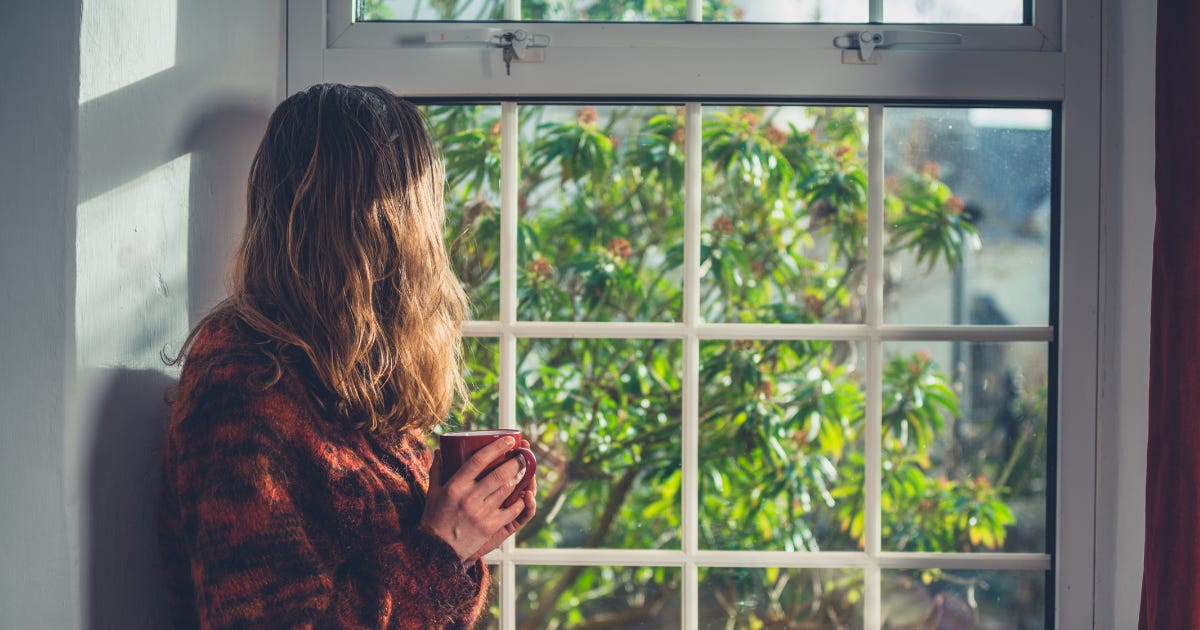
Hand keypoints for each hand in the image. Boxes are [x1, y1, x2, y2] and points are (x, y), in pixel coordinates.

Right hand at [420, 436, 537, 563]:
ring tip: (525, 468)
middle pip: (499, 474)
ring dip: (520, 477)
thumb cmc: (434, 518)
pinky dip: (520, 501)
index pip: (478, 460)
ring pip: (507, 490)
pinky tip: (524, 493)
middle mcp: (470, 498)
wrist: (437, 551)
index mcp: (455, 486)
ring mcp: (482, 513)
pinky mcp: (490, 527)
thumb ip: (437, 470)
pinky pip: (512, 510)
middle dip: (516, 461)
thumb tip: (440, 450)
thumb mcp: (432, 492)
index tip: (509, 440)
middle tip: (523, 453)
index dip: (496, 447)